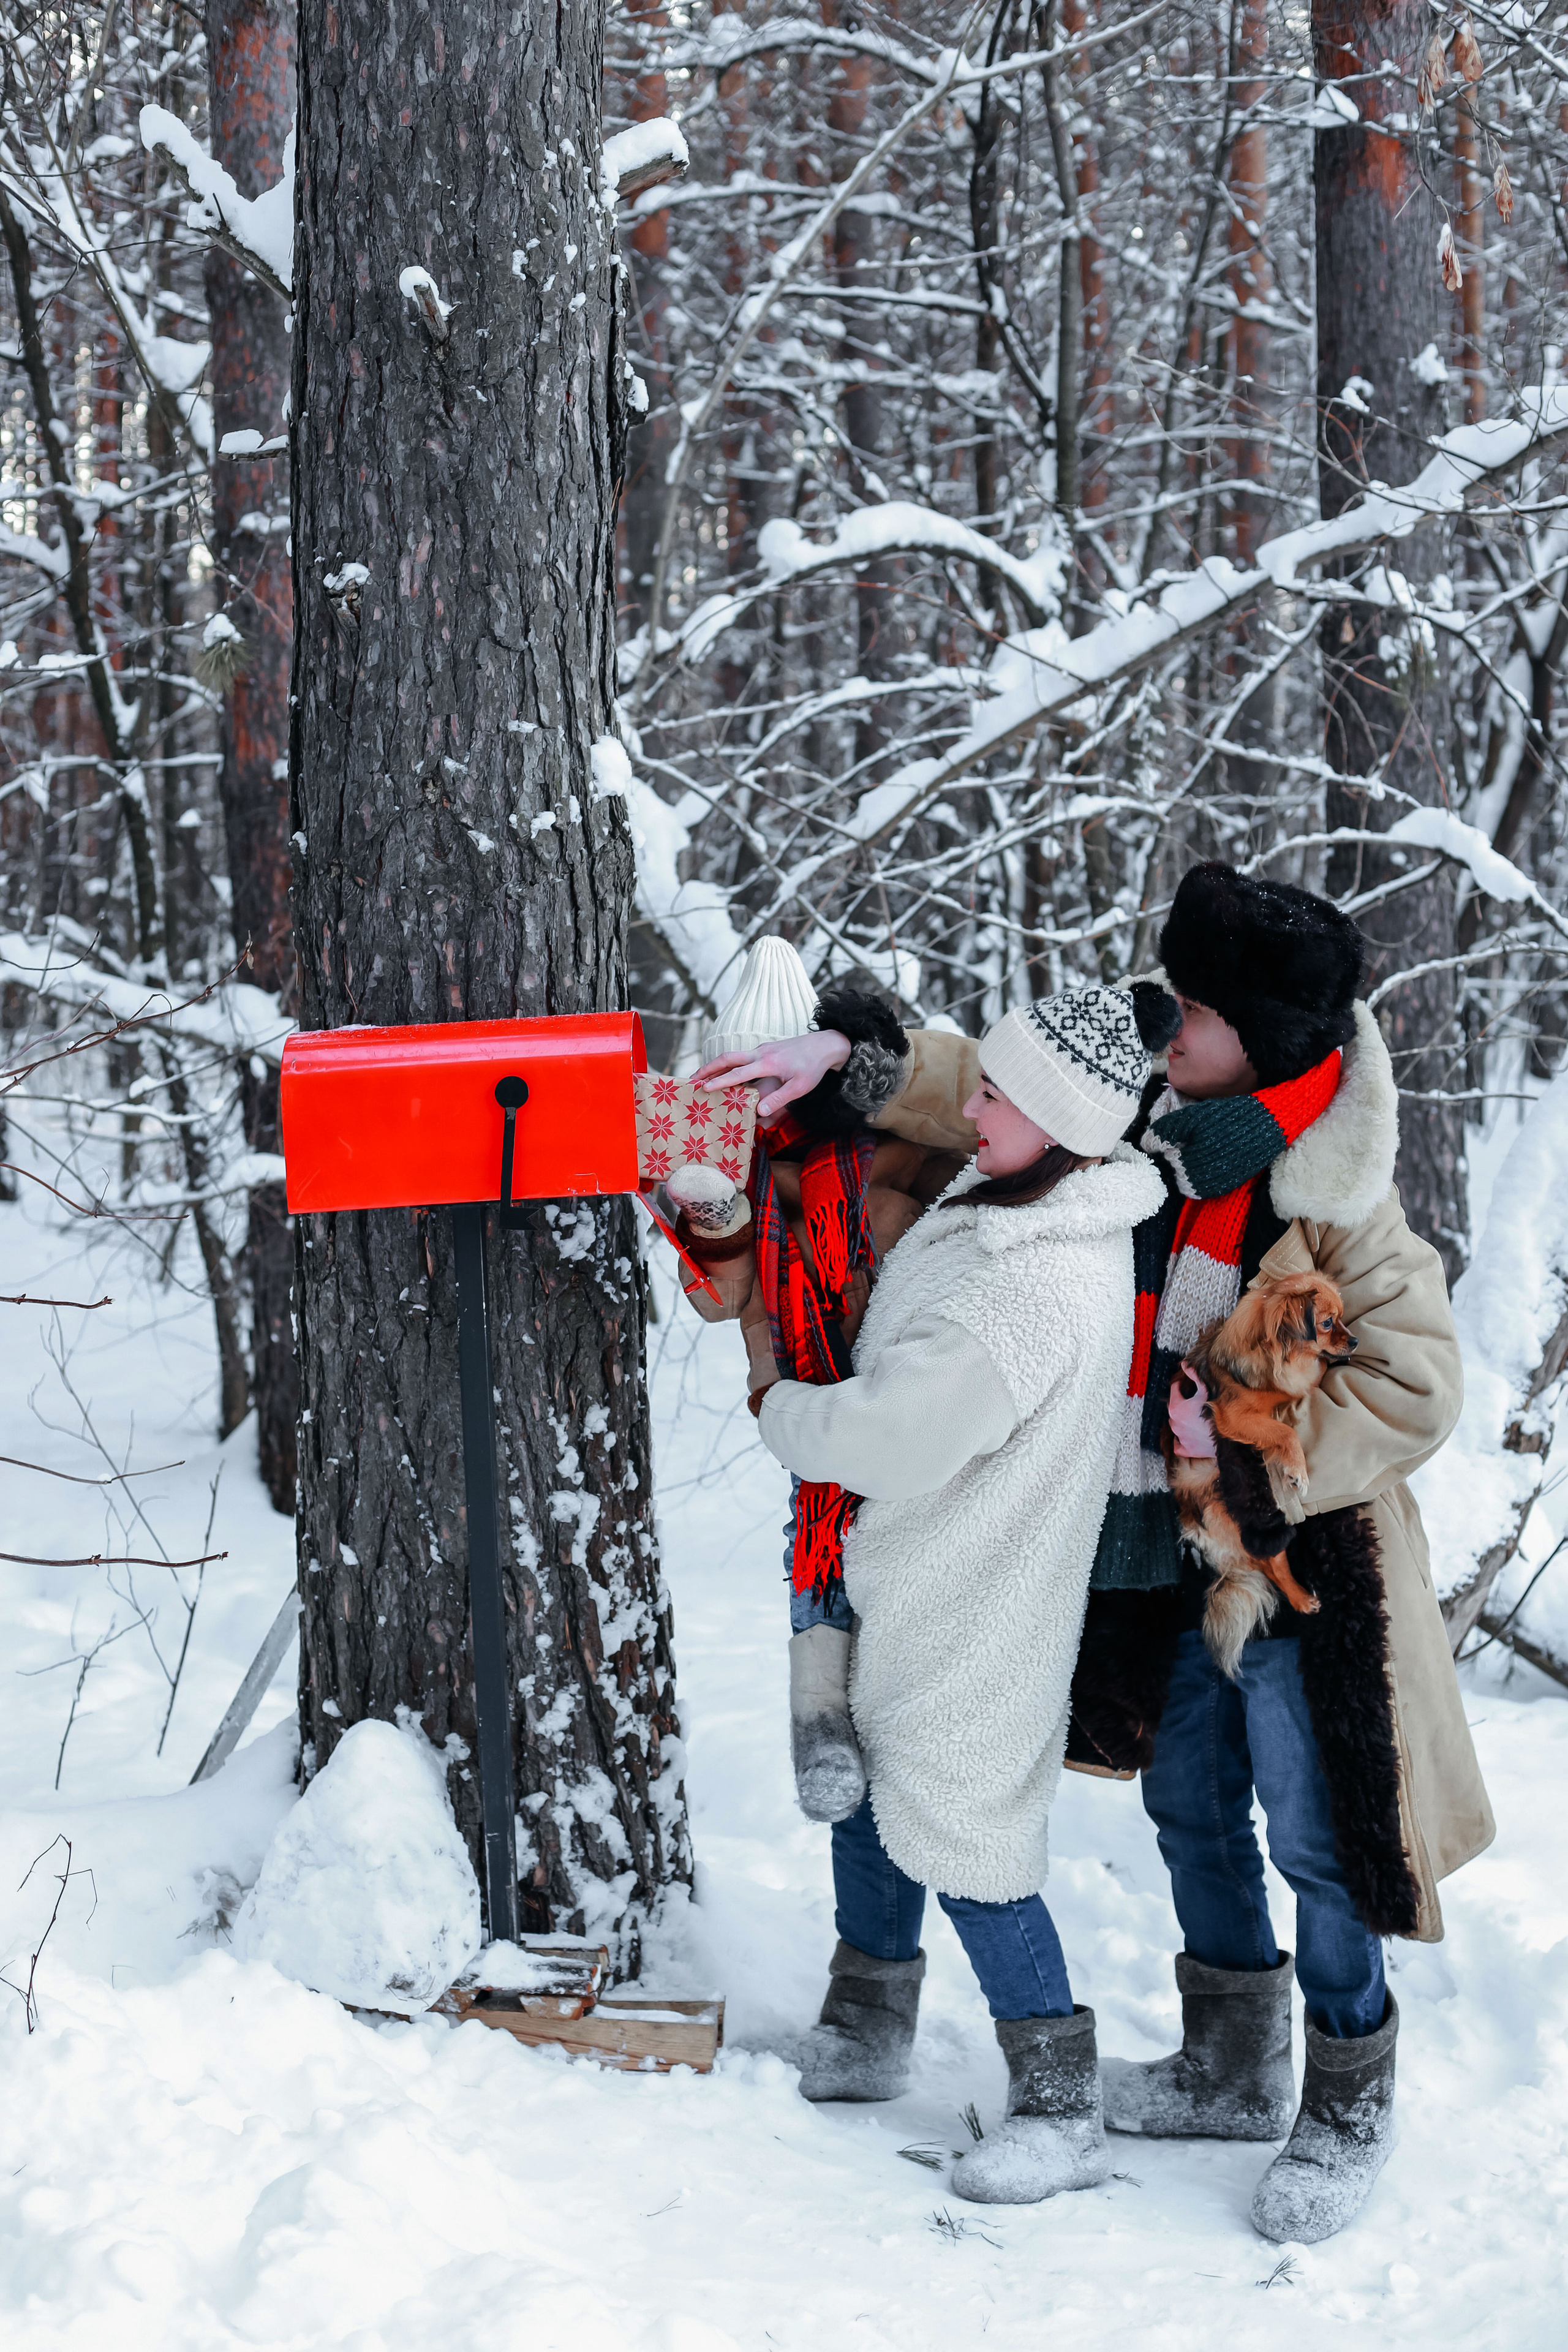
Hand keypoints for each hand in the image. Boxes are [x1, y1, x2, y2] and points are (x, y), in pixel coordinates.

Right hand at [692, 1030, 850, 1122]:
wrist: (825, 1045)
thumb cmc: (813, 1067)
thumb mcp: (800, 1087)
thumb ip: (779, 1100)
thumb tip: (758, 1113)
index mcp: (767, 1062)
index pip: (738, 1073)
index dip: (720, 1082)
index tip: (703, 1089)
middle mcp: (760, 1053)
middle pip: (727, 1058)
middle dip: (708, 1068)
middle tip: (692, 1079)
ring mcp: (762, 1050)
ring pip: (733, 1056)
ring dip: (716, 1066)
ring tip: (701, 1077)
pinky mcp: (765, 1051)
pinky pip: (742, 1058)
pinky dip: (729, 1065)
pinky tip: (725, 1074)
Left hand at [1167, 1365, 1216, 1460]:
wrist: (1226, 1438)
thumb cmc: (1216, 1413)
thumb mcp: (1205, 1391)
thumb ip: (1194, 1377)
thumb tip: (1184, 1364)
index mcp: (1176, 1407)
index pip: (1174, 1390)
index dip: (1180, 1384)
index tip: (1185, 1383)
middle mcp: (1174, 1423)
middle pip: (1174, 1408)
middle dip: (1181, 1403)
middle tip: (1192, 1401)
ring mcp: (1180, 1437)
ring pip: (1176, 1426)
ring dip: (1182, 1421)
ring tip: (1194, 1417)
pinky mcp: (1186, 1449)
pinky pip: (1178, 1445)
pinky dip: (1181, 1440)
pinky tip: (1188, 1436)